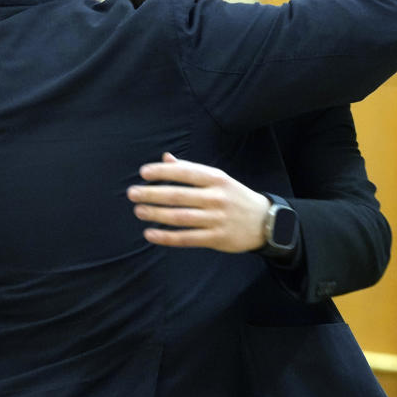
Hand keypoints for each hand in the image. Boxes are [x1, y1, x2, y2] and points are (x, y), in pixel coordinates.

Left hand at [127, 153, 270, 252]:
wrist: (265, 222)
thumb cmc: (234, 196)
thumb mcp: (218, 179)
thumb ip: (190, 169)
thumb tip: (165, 158)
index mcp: (216, 179)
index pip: (185, 172)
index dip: (163, 172)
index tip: (143, 173)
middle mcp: (216, 198)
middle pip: (178, 195)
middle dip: (152, 194)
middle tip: (132, 193)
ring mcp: (216, 219)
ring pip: (180, 217)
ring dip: (156, 214)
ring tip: (138, 211)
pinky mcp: (216, 238)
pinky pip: (187, 238)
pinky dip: (166, 237)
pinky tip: (150, 234)